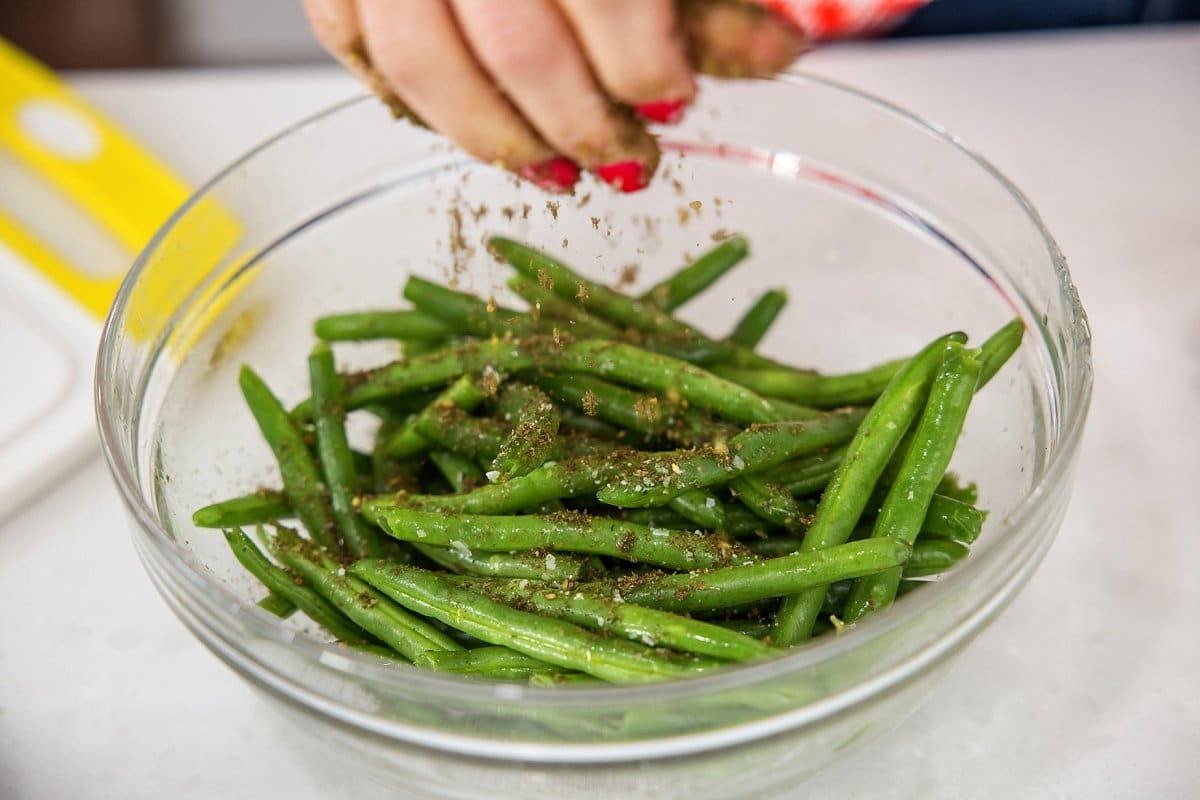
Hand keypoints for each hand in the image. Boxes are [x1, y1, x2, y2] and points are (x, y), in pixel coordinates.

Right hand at [302, 0, 807, 192]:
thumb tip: (780, 56)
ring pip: (420, 62)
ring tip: (551, 168)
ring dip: (495, 139)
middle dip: (579, 124)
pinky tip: (462, 124)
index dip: (644, 70)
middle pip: (514, 46)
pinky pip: (351, 41)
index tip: (672, 101)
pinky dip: (407, 100)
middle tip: (623, 159)